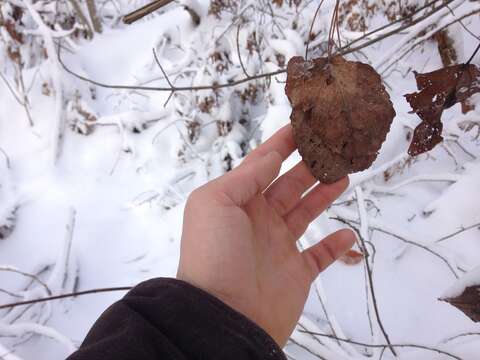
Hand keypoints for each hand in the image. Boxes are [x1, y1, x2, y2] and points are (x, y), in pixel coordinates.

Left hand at [177, 125, 354, 346]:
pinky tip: (347, 233)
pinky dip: (335, 245)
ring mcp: (278, 246)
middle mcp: (258, 220)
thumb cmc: (214, 253)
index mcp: (237, 201)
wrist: (223, 315)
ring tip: (344, 175)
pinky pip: (320, 256)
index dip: (281, 145)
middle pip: (289, 185)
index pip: (262, 165)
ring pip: (306, 213)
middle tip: (334, 148)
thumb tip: (270, 155)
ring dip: (325, 194)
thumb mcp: (216, 202)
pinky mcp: (295, 273)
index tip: (303, 124)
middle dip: (310, 165)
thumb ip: (245, 176)